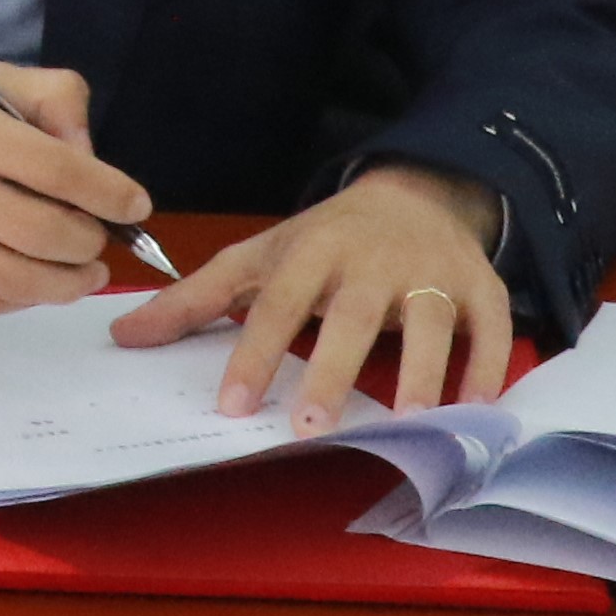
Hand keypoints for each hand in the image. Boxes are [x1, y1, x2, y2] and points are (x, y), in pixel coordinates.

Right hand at [0, 64, 153, 315]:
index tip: (134, 203)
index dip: (106, 190)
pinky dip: (20, 298)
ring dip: (68, 281)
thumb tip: (91, 154)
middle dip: (89, 240)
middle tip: (100, 239)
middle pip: (43, 230)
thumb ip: (44, 98)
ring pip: (18, 278)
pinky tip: (31, 282)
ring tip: (84, 271)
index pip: (52, 164)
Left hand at [113, 161, 509, 427]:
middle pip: (353, 314)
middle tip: (311, 424)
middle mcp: (373, 259)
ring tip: (410, 422)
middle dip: (333, 367)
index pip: (278, 303)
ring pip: (431, 322)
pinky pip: (491, 329)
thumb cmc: (325, 240)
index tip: (232, 405)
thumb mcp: (260, 257)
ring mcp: (432, 271)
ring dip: (423, 371)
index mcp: (312, 248)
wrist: (415, 191)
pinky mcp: (481, 286)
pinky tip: (476, 409)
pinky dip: (490, 367)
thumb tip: (123, 337)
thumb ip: (196, 300)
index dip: (255, 353)